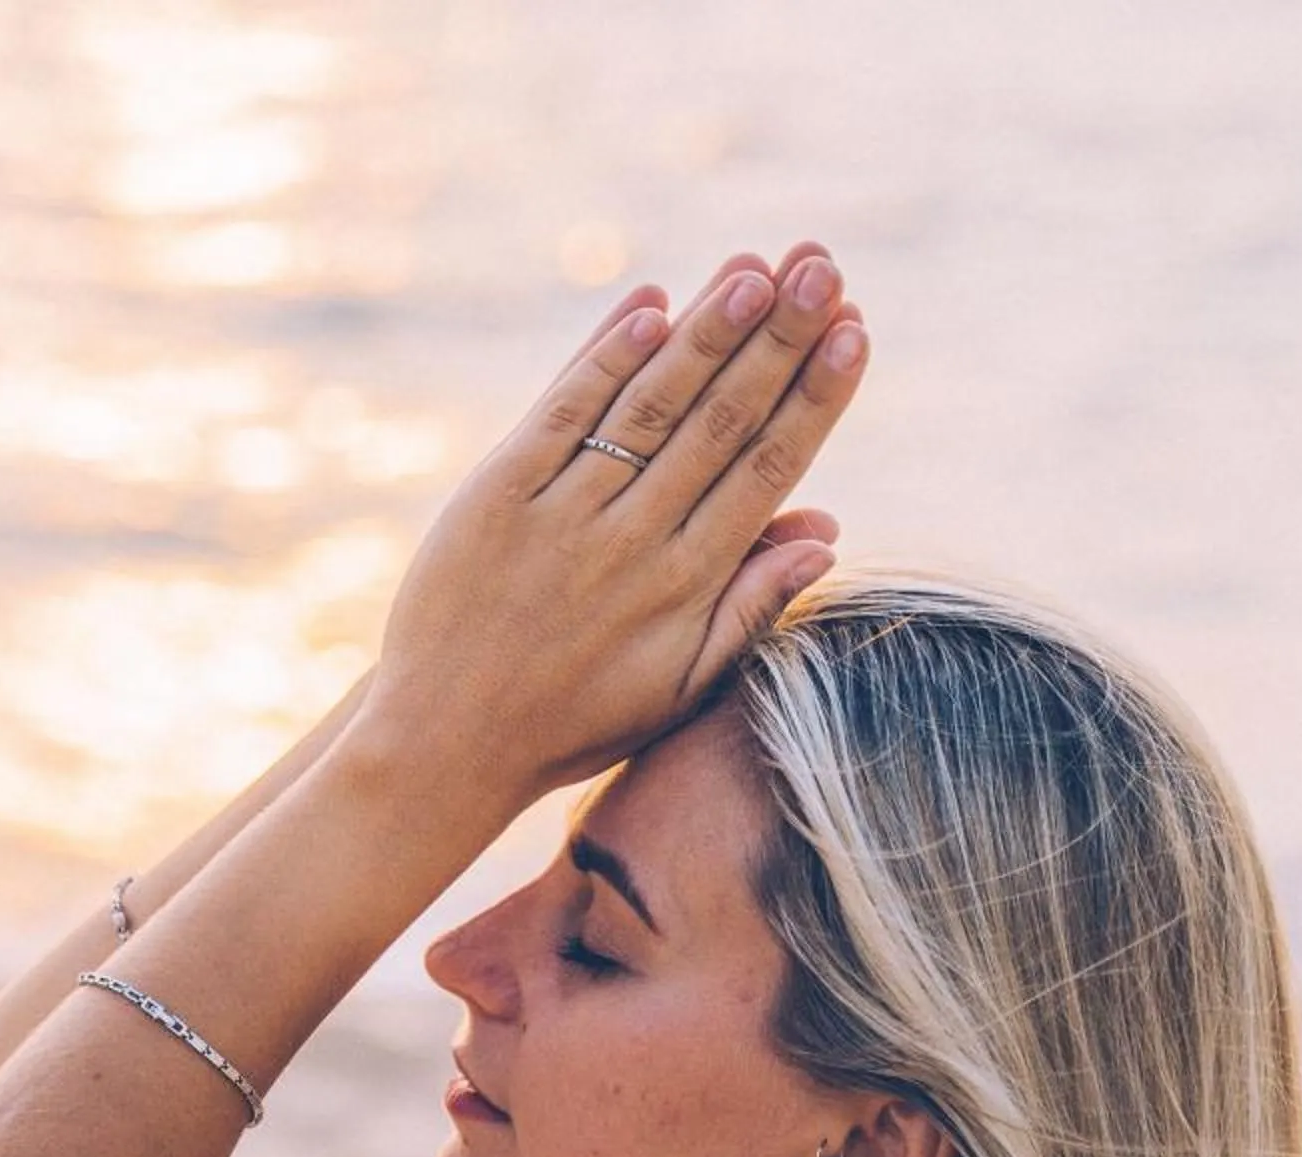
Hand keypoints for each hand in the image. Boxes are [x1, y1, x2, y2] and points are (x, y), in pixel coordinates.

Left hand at [351, 244, 866, 811]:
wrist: (446, 746)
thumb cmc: (574, 720)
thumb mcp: (677, 685)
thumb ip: (752, 607)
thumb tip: (827, 531)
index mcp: (687, 586)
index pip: (768, 470)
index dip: (814, 396)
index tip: (855, 328)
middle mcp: (632, 544)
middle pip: (719, 422)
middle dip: (777, 340)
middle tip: (822, 264)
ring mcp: (562, 516)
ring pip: (649, 408)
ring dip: (705, 332)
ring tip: (755, 268)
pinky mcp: (496, 498)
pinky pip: (561, 415)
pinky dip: (606, 358)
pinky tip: (649, 306)